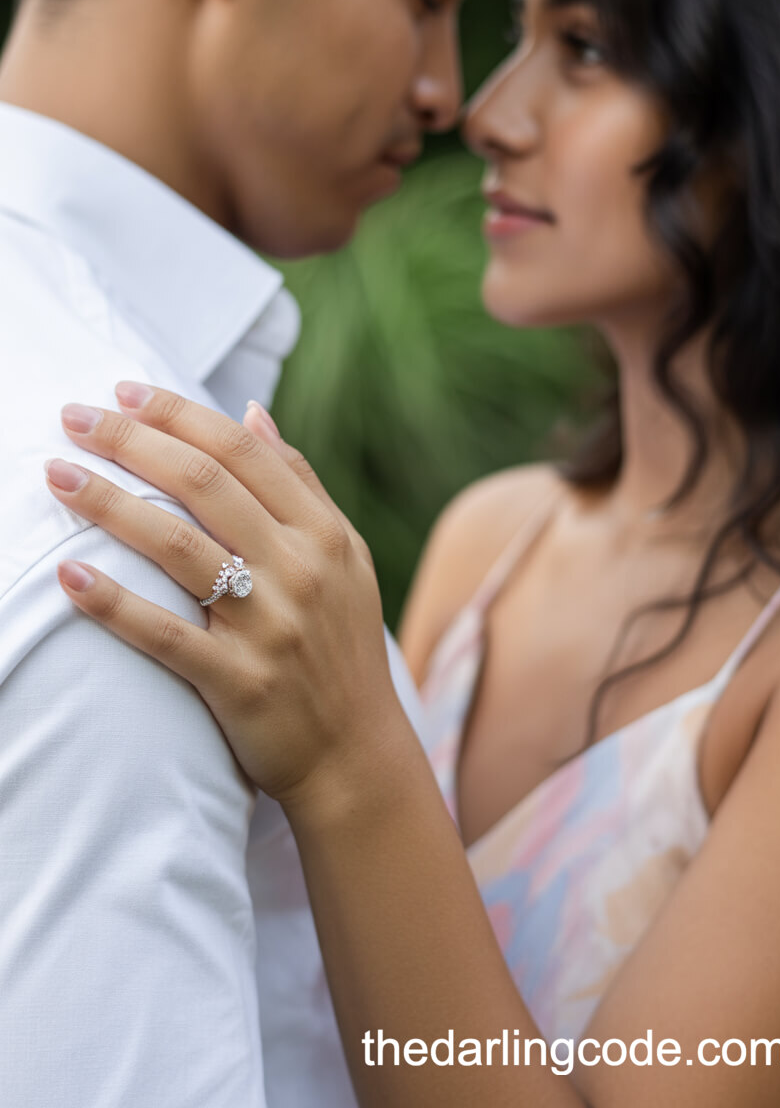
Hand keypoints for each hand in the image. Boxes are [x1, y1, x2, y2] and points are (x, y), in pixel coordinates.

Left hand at [44, 384, 404, 813]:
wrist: (356, 753)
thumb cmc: (341, 646)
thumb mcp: (344, 556)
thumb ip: (301, 482)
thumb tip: (252, 412)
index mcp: (322, 533)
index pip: (243, 452)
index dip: (179, 414)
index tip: (125, 392)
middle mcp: (300, 570)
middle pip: (204, 485)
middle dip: (133, 441)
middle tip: (73, 417)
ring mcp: (270, 626)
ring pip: (177, 547)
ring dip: (110, 504)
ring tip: (57, 475)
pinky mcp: (239, 682)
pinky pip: (165, 636)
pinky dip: (115, 605)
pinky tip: (70, 578)